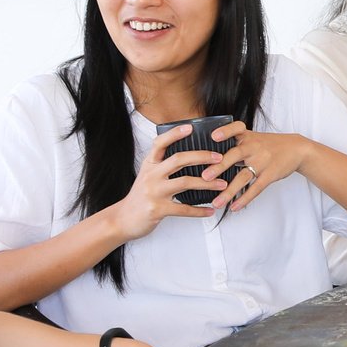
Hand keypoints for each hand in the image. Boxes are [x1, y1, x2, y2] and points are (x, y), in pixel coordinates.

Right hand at [111, 122, 221, 240]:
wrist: (123, 219)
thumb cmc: (141, 196)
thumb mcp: (147, 176)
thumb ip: (163, 166)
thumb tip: (189, 157)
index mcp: (149, 164)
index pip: (160, 143)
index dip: (174, 134)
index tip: (190, 127)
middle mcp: (151, 175)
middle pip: (179, 159)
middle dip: (202, 156)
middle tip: (219, 158)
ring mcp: (154, 192)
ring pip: (185, 182)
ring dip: (207, 183)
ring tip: (223, 184)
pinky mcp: (158, 209)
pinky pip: (184, 208)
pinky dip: (200, 210)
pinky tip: (210, 210)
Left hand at [204, 124, 312, 213]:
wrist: (297, 149)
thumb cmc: (269, 144)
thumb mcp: (254, 137)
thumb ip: (234, 142)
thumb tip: (207, 154)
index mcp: (247, 136)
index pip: (236, 129)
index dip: (225, 131)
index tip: (214, 136)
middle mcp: (254, 147)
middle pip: (235, 155)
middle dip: (219, 166)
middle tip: (205, 177)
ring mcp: (263, 161)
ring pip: (243, 177)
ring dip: (229, 191)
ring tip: (216, 202)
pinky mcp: (270, 174)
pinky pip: (256, 188)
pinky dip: (244, 198)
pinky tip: (234, 207)